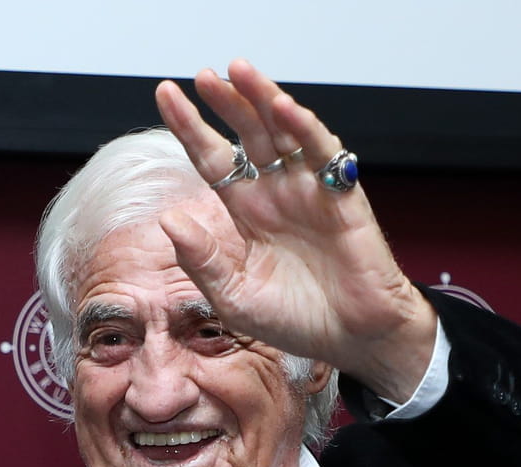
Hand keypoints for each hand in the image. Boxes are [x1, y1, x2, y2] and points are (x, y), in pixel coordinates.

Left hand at [155, 58, 437, 402]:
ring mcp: (310, 191)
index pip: (213, 159)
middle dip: (226, 103)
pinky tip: (283, 109)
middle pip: (247, 135)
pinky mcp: (342, 196)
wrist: (353, 340)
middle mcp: (276, 194)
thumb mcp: (234, 298)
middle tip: (204, 76)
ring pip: (283, 132)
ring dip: (263, 100)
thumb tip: (170, 220)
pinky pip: (323, 153)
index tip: (166, 94)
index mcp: (247, 213)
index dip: (190, 127)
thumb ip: (202, 260)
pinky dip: (304, 128)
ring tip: (239, 72)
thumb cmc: (298, 321)